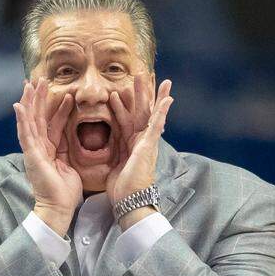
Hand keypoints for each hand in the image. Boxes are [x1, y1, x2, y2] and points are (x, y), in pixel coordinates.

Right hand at [13, 77, 79, 233]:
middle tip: (39, 79)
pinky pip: (25, 135)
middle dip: (38, 98)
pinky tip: (19, 106)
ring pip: (30, 122)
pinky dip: (21, 120)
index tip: (61, 92)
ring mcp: (33, 151)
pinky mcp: (31, 156)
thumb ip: (68, 151)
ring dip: (29, 102)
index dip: (55, 107)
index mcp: (49, 149)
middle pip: (37, 118)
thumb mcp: (70, 165)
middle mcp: (38, 148)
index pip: (52, 123)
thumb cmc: (65, 192)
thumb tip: (74, 139)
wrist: (58, 208)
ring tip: (29, 85)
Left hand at [106, 74, 173, 206]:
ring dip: (148, 94)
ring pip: (148, 112)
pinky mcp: (149, 146)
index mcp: (130, 144)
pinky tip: (168, 99)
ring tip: (149, 76)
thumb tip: (106, 145)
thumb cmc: (122, 188)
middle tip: (140, 73)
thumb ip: (113, 152)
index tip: (123, 90)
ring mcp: (146, 142)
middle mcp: (140, 140)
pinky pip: (156, 125)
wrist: (130, 202)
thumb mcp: (113, 165)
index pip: (127, 119)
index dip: (125, 104)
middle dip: (140, 92)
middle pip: (139, 111)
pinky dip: (162, 112)